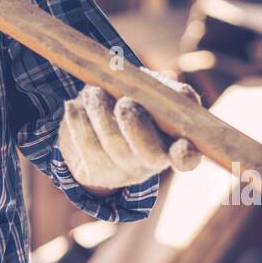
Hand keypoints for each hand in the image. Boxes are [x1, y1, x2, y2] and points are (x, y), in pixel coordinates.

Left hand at [58, 68, 202, 191]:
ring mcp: (124, 170)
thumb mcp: (160, 94)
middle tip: (125, 102)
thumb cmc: (140, 101)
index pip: (187, 157)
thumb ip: (173, 94)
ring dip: (100, 112)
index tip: (182, 147)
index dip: (186, 156)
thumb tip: (181, 96)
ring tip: (93, 91)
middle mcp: (153, 162)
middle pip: (149, 153)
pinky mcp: (97, 171)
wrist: (100, 120)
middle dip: (135, 126)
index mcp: (175, 142)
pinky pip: (86, 145)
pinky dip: (78, 120)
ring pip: (112, 144)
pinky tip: (73, 105)